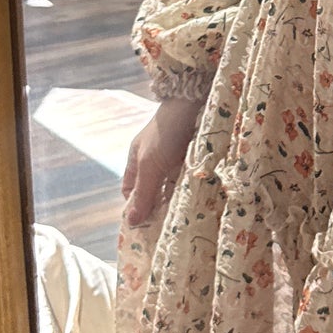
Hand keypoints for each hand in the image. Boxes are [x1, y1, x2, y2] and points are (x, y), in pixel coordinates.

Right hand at [121, 96, 201, 226]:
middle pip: (155, 191)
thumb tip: (131, 221)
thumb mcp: (150, 165)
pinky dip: (195, 189)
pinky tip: (201, 202)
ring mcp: (176, 159)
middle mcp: (156, 161)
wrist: (195, 102)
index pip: (132, 192)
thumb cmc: (165, 132)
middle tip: (170, 231)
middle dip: (161, 208)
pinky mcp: (196, 157)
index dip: (136, 208)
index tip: (146, 228)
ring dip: (180, 200)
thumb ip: (143, 193)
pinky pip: (193, 179)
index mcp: (138, 162)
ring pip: (176, 187)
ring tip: (187, 221)